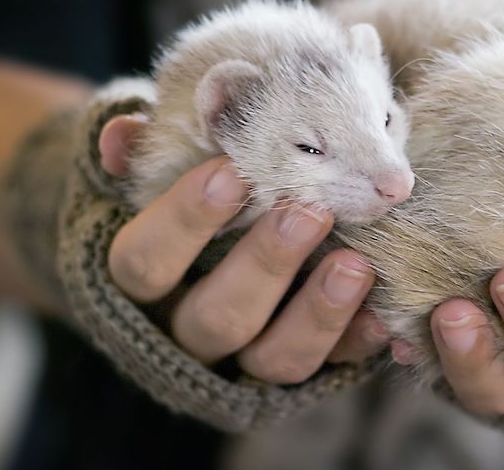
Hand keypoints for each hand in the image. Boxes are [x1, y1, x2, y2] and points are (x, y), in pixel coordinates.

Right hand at [97, 115, 390, 380]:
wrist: (210, 263)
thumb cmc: (187, 204)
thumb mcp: (157, 176)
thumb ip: (143, 155)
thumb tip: (120, 135)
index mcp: (142, 283)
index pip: (144, 261)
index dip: (185, 220)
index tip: (233, 170)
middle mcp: (186, 330)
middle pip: (215, 316)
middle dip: (265, 265)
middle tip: (310, 211)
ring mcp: (242, 358)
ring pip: (272, 357)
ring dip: (317, 314)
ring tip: (356, 264)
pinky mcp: (295, 368)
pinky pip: (328, 368)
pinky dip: (357, 342)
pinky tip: (384, 314)